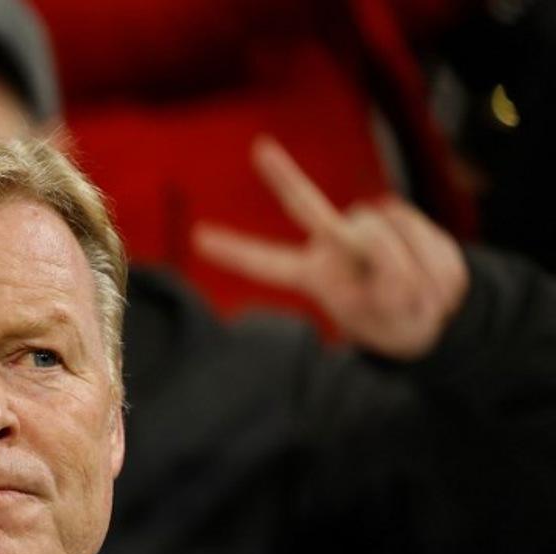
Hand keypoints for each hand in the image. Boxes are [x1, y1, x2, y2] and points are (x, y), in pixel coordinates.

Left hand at [192, 137, 467, 359]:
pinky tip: (429, 274)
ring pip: (385, 229)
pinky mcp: (397, 216)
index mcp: (315, 277)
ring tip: (416, 290)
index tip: (198, 238)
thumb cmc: (402, 321)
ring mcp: (364, 229)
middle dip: (284, 176)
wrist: (440, 318)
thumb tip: (382, 232)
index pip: (268, 264)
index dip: (236, 251)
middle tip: (259, 148)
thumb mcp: (393, 313)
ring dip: (411, 265)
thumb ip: (390, 278)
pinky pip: (418, 229)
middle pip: (305, 207)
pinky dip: (432, 258)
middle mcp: (332, 247)